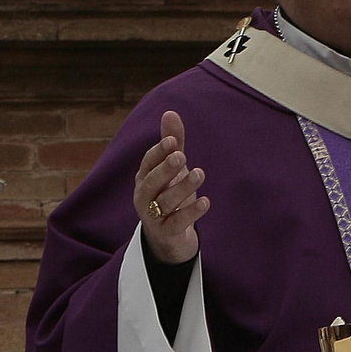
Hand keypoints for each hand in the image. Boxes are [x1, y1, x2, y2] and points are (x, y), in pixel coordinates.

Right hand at [133, 110, 209, 264]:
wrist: (168, 239)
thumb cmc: (169, 195)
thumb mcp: (172, 169)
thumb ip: (172, 142)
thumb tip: (170, 112)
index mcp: (144, 178)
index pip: (147, 163)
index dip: (158, 152)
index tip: (173, 141)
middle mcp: (145, 197)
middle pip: (150, 183)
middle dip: (164, 169)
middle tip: (181, 156)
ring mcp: (153, 217)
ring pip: (164, 202)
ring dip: (182, 187)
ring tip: (199, 173)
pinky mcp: (166, 233)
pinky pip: (176, 223)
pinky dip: (190, 213)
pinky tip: (206, 201)